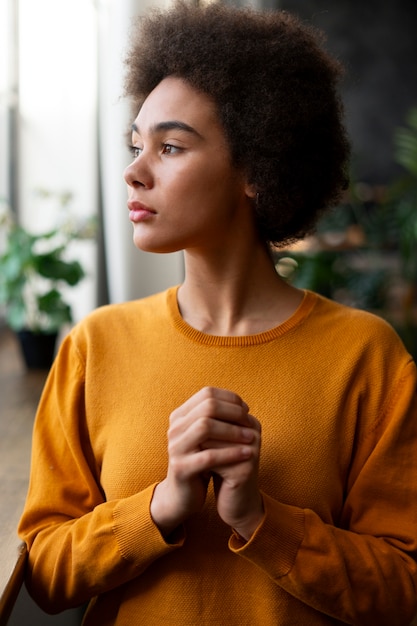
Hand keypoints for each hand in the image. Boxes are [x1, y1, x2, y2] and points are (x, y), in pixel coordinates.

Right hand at [150, 387, 253, 536]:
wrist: (181, 495)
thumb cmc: (199, 461)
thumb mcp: (205, 437)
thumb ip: (216, 420)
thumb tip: (241, 404)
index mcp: (180, 416)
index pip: (207, 393)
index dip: (230, 398)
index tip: (245, 409)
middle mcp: (175, 428)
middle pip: (207, 407)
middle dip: (233, 412)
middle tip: (249, 421)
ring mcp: (176, 448)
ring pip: (205, 427)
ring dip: (233, 431)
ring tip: (251, 437)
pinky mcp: (181, 468)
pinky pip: (209, 456)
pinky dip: (231, 453)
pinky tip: (248, 454)